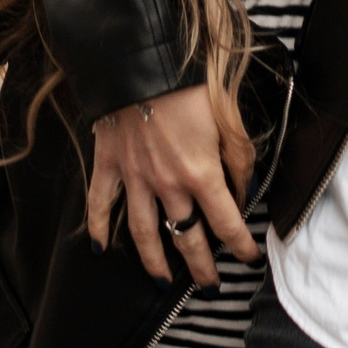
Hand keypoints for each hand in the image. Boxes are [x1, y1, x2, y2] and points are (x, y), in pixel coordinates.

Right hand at [86, 85, 256, 287]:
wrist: (143, 62)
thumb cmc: (192, 86)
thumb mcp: (230, 120)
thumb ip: (239, 160)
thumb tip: (243, 191)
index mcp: (202, 174)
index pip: (227, 223)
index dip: (241, 245)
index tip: (249, 258)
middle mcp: (167, 185)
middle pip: (186, 238)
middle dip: (201, 266)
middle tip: (209, 285)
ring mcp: (134, 178)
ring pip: (143, 233)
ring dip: (154, 262)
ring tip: (163, 283)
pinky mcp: (108, 165)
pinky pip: (101, 204)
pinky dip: (98, 227)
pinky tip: (100, 248)